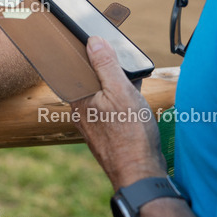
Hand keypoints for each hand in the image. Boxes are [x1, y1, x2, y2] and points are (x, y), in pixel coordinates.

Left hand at [73, 36, 166, 189]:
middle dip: (107, 70)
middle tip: (122, 62)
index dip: (87, 53)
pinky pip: (111, 108)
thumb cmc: (130, 135)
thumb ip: (106, 65)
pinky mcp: (107, 131)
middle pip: (91, 79)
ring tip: (133, 83)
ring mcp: (93, 122)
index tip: (98, 42)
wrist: (141, 174)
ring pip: (103, 93)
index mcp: (77, 97)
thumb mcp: (120, 91)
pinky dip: (123, 101)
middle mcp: (81, 110)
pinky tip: (136, 101)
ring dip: (118, 86)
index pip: (75, 66)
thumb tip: (93, 42)